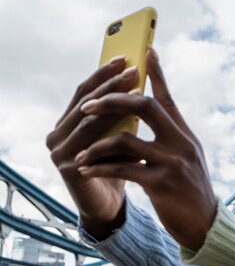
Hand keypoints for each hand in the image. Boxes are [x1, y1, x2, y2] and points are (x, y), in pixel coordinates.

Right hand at [47, 56, 139, 239]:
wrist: (110, 208)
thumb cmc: (119, 170)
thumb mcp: (123, 137)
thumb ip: (124, 115)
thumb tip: (146, 81)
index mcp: (67, 124)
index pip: (86, 92)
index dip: (104, 74)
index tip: (126, 57)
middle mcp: (57, 135)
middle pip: (86, 103)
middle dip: (111, 84)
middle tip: (133, 69)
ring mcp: (59, 152)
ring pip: (90, 122)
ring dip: (114, 104)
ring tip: (137, 90)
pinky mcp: (69, 170)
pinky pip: (93, 147)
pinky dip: (114, 134)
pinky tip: (134, 126)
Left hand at [72, 48, 217, 250]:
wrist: (207, 226)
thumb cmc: (192, 192)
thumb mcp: (188, 160)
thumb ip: (171, 139)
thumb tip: (150, 122)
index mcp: (186, 136)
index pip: (168, 98)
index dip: (157, 73)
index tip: (147, 51)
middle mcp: (181, 144)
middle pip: (145, 106)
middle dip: (112, 100)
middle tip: (88, 106)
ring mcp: (172, 163)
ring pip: (126, 139)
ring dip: (98, 144)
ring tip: (82, 153)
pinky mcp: (162, 184)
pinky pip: (123, 169)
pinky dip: (101, 168)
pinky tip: (87, 169)